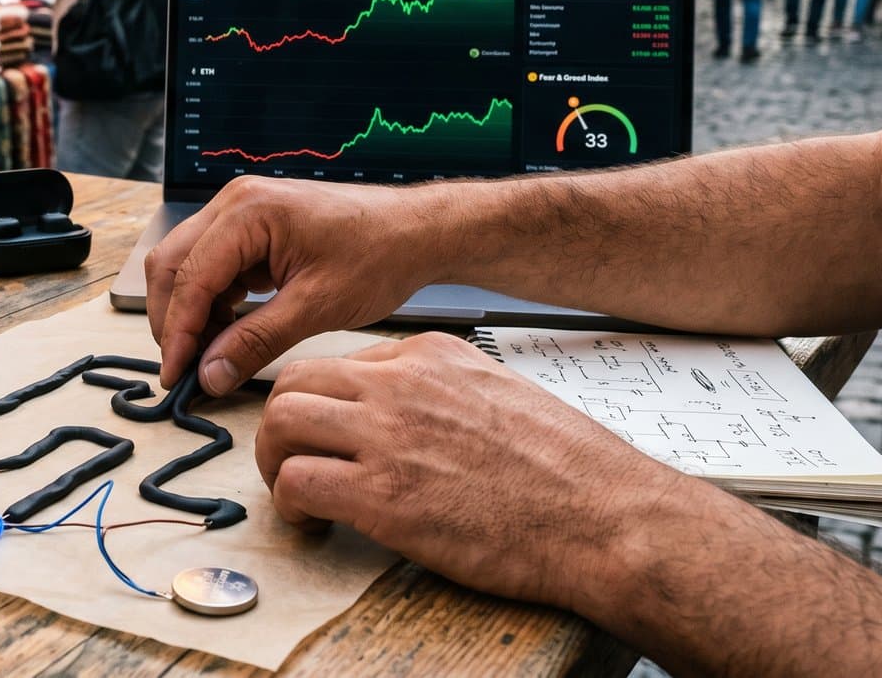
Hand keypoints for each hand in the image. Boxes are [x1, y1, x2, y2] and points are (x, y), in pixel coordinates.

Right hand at [145, 177, 436, 393]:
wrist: (416, 232)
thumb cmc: (379, 255)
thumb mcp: (316, 307)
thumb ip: (255, 341)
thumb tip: (210, 375)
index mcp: (248, 212)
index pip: (188, 277)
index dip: (177, 332)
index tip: (176, 375)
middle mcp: (235, 202)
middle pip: (171, 264)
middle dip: (174, 320)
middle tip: (186, 370)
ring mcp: (241, 211)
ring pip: (187, 266)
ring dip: (191, 312)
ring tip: (212, 356)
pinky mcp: (252, 228)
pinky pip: (213, 266)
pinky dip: (212, 302)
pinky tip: (230, 333)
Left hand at [254, 333, 706, 612]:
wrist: (608, 518)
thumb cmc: (568, 470)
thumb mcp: (500, 394)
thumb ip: (443, 392)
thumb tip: (403, 413)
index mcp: (430, 356)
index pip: (339, 363)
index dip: (323, 406)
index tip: (326, 436)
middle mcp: (401, 386)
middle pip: (294, 382)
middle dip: (280, 426)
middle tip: (290, 462)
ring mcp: (389, 437)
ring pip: (280, 422)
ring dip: (274, 462)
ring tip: (296, 494)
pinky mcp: (383, 496)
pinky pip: (296, 483)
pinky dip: (290, 507)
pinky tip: (316, 524)